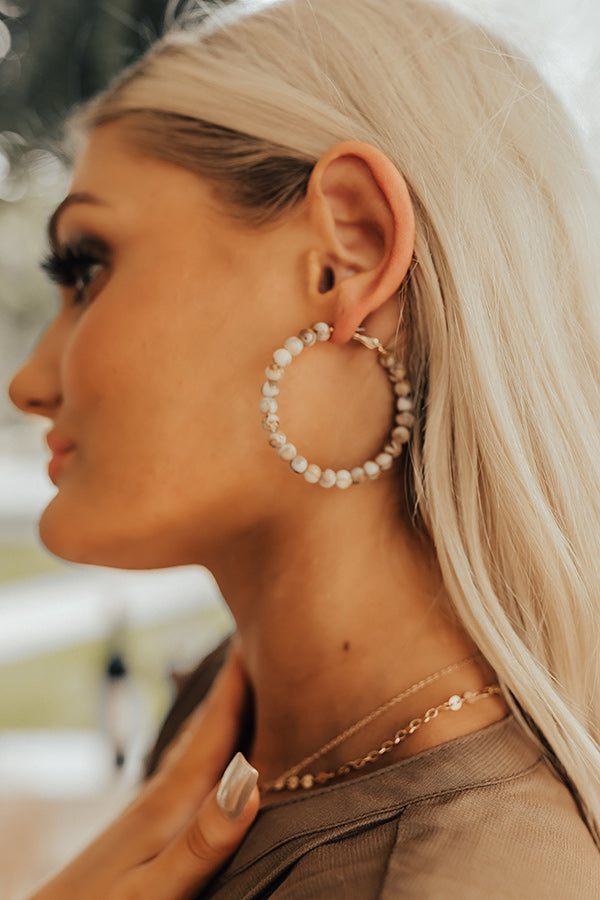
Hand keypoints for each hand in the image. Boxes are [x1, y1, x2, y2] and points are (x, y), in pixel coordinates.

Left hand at [29, 649, 259, 899]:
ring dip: (227, 703)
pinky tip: (214, 741)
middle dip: (242, 679)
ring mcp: (155, 800)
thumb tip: (249, 781)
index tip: (268, 623)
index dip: (245, 677)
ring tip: (251, 674)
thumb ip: (202, 839)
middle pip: (212, 720)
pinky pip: (193, 758)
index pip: (218, 723)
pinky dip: (212, 735)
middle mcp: (166, 787)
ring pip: (201, 736)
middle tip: (271, 632)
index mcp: (174, 798)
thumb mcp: (155, 888)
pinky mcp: (150, 818)